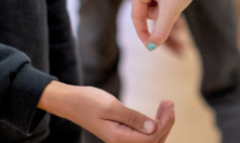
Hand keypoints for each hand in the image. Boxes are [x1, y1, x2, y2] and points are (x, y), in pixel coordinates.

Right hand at [39, 82, 174, 142]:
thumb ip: (132, 118)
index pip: (151, 138)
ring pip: (151, 139)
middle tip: (169, 102)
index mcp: (118, 138)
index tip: (168, 103)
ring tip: (166, 104)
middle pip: (154, 141)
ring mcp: (122, 140)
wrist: (71, 103)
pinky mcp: (123, 134)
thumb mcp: (110, 106)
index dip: (164, 123)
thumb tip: (153, 128)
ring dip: (162, 123)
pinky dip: (154, 124)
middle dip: (166, 123)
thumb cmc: (87, 102)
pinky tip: (158, 112)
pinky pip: (144, 135)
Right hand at [132, 0, 215, 50]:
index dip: (143, 33)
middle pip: (146, 10)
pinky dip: (169, 1)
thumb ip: (160, 31)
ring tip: (178, 0)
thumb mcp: (171, 12)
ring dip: (165, 8)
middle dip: (160, 15)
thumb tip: (151, 47)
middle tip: (174, 8)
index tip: (151, 47)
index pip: (137, 17)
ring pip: (154, 4)